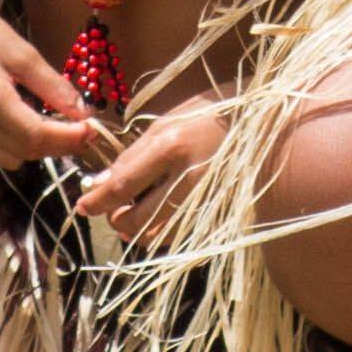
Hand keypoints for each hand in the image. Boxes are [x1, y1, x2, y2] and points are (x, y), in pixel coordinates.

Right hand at [0, 0, 106, 173]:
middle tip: (76, 126)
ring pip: (8, 160)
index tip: (91, 130)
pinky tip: (13, 121)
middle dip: (55, 143)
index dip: (68, 138)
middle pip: (25, 153)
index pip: (37, 136)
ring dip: (31, 146)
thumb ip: (52, 85)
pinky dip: (8, 146)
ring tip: (42, 118)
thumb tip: (83, 111)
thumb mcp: (19, 50)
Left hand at [78, 96, 228, 234]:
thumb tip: (100, 183)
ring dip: (139, 230)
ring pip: (157, 236)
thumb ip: (134, 154)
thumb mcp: (170, 120)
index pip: (121, 186)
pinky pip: (181, 238)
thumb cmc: (215, 113)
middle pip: (136, 221)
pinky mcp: (220, 217)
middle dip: (117, 219)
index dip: (97, 201)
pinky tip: (164, 216)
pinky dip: (164, 233)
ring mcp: (207, 202)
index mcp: (172, 147)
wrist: (267, 123)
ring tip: (138, 212)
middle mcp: (188, 179)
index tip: (84, 205)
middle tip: (115, 209)